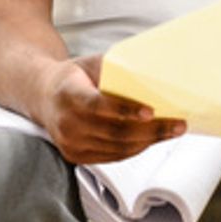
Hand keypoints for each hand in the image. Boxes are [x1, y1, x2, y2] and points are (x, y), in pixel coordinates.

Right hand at [35, 54, 185, 164]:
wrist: (44, 96)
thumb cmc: (73, 77)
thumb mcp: (92, 64)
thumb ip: (117, 69)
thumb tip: (154, 73)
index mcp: (67, 94)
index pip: (97, 105)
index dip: (124, 110)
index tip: (150, 111)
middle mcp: (66, 122)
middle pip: (114, 132)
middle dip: (151, 130)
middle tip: (177, 124)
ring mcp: (70, 143)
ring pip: (117, 148)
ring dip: (149, 141)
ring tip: (171, 131)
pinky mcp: (76, 156)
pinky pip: (113, 157)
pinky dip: (136, 149)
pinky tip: (152, 139)